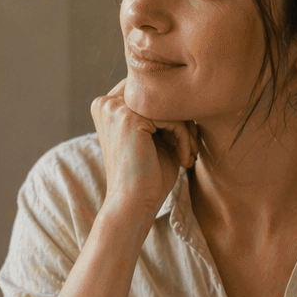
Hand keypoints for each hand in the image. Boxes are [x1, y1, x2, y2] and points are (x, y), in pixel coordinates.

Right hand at [90, 79, 197, 225]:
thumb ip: (162, 113)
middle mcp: (105, 103)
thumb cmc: (147, 176)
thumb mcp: (154, 137)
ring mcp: (114, 108)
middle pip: (159, 94)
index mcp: (106, 106)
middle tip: (190, 147)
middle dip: (181, 119)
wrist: (133, 204)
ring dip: (186, 130)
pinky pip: (171, 117)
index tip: (185, 139)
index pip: (150, 92)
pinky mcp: (128, 118)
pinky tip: (184, 159)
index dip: (172, 113)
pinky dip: (185, 137)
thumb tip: (188, 92)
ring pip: (167, 105)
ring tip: (188, 155)